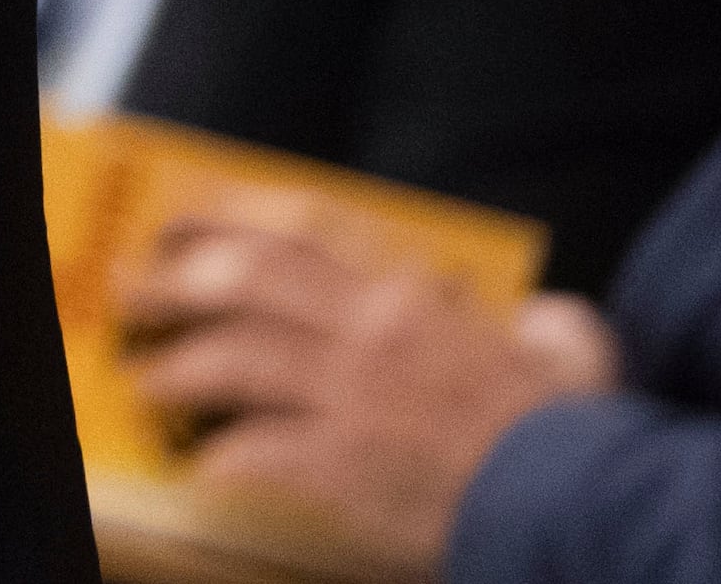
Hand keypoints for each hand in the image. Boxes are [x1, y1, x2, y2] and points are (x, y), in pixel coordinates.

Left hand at [122, 211, 619, 578]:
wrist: (590, 506)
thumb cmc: (581, 439)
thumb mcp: (575, 359)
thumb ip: (551, 327)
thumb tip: (550, 317)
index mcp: (414, 298)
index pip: (299, 230)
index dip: (225, 215)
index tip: (177, 218)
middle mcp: (372, 332)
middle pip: (241, 283)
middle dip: (170, 282)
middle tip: (129, 292)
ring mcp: (354, 398)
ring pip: (232, 360)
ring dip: (174, 370)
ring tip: (144, 383)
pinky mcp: (347, 466)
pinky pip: (257, 453)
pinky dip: (221, 459)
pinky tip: (201, 470)